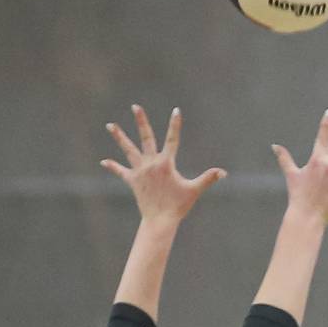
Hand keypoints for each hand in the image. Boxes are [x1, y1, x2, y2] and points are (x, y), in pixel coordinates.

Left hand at [102, 105, 225, 223]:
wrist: (160, 220)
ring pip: (128, 150)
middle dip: (141, 121)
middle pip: (146, 138)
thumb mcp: (195, 190)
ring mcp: (140, 171)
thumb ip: (208, 178)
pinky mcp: (132, 180)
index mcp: (166, 163)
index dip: (175, 124)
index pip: (173, 139)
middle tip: (135, 106)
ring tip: (110, 125)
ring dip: (120, 137)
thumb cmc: (179, 206)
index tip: (176, 110)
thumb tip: (223, 173)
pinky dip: (113, 166)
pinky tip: (104, 161)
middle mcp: (151, 163)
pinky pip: (121, 171)